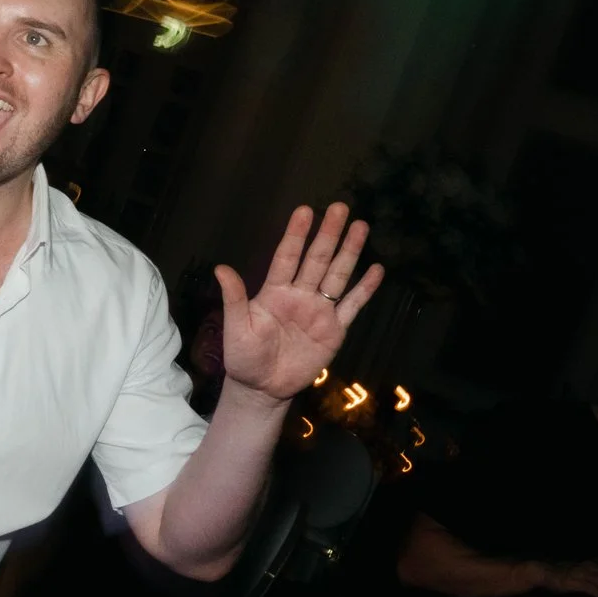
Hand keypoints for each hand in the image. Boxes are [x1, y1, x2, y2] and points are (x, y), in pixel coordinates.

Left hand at [215, 203, 383, 405]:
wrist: (262, 388)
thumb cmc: (244, 356)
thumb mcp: (236, 327)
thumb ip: (235, 298)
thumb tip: (220, 268)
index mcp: (274, 291)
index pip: (287, 256)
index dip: (296, 234)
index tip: (305, 210)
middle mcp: (299, 295)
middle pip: (317, 259)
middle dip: (328, 234)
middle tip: (340, 208)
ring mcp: (319, 311)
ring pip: (337, 276)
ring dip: (349, 252)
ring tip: (361, 227)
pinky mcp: (334, 330)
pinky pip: (352, 306)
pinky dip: (365, 289)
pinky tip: (376, 269)